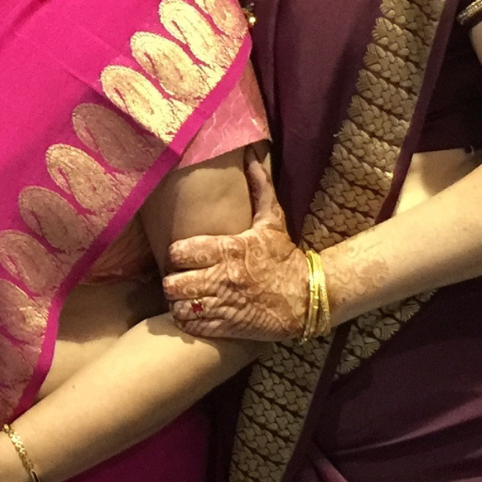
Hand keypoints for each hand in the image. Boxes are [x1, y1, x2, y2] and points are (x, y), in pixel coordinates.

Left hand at [161, 147, 308, 340]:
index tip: (180, 256)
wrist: (309, 298)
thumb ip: (260, 188)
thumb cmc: (286, 258)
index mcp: (228, 249)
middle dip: (172, 281)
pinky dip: (187, 321)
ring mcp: (224, 304)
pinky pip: (192, 326)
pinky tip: (192, 313)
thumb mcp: (273, 221)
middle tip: (178, 278)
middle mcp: (222, 277)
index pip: (179, 252)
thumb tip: (254, 154)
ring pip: (179, 305)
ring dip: (177, 302)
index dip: (175, 254)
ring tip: (182, 297)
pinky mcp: (228, 327)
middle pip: (173, 282)